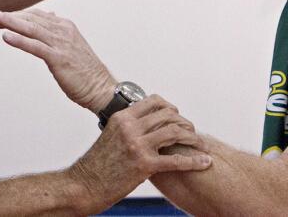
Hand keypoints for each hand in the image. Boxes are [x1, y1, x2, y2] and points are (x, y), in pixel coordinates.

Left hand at [0, 8, 115, 111]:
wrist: (101, 87)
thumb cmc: (85, 70)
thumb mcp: (72, 45)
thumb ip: (58, 31)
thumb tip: (49, 16)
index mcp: (65, 26)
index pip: (36, 15)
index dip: (16, 14)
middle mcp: (63, 30)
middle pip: (30, 19)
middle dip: (8, 16)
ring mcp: (61, 44)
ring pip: (31, 29)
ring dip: (9, 23)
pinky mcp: (59, 58)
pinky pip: (35, 46)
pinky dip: (19, 40)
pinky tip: (5, 36)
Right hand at [67, 96, 210, 213]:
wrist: (83, 185)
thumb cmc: (96, 164)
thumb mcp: (110, 135)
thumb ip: (128, 126)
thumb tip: (145, 123)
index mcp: (122, 117)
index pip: (154, 101)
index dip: (170, 107)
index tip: (177, 115)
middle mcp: (130, 128)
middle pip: (168, 115)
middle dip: (184, 122)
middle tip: (191, 131)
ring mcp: (137, 146)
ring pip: (174, 133)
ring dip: (192, 138)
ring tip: (200, 144)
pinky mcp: (144, 166)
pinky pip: (176, 161)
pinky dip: (194, 161)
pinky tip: (204, 162)